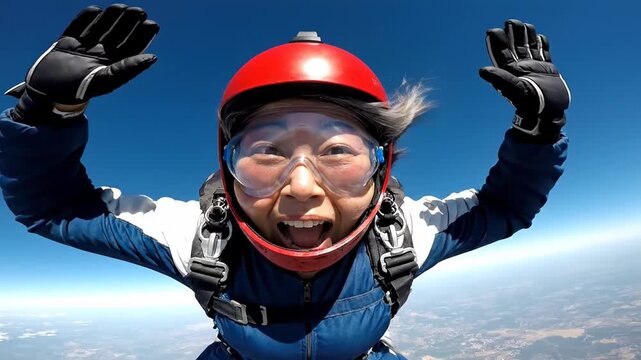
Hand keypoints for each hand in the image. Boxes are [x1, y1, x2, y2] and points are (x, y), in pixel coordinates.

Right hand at [5, 4, 158, 121]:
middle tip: (139, 11)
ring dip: (111, 16)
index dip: (143, 35)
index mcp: (115, 63)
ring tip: (120, 7)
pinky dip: (86, 18)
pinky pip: (79, 26)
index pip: (133, 46)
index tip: (151, 24)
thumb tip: (153, 57)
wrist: (48, 91)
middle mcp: (102, 53)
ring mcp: (85, 46)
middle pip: (120, 33)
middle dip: (129, 21)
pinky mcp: (68, 41)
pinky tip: (95, 10)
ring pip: (102, 27)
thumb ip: (128, 67)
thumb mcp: (107, 79)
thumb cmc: (80, 90)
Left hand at [480, 19, 569, 138]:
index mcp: (510, 72)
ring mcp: (534, 68)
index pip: (501, 54)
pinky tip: (540, 37)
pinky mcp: (547, 70)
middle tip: (511, 22)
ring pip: (529, 48)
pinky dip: (542, 45)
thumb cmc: (530, 105)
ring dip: (526, 37)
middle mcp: (520, 69)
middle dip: (513, 35)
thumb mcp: (513, 90)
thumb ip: (500, 79)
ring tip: (524, 25)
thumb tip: (481, 70)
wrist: (548, 113)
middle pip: (515, 47)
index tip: (492, 31)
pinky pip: (543, 54)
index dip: (497, 42)